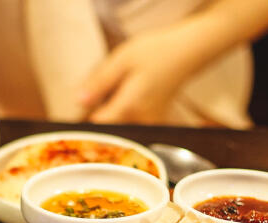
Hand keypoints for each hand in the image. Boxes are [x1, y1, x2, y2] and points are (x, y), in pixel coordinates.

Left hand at [78, 26, 199, 124]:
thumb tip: (80, 101)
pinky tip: (133, 92)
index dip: (88, 114)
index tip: (88, 101)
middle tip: (109, 88)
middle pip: (109, 125)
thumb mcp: (122, 60)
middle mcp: (141, 120)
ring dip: (114, 109)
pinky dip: (127, 109)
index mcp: (129, 107)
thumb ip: (100, 83)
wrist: (187, 51)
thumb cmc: (157, 51)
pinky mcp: (155, 121)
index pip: (98, 125)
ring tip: (124, 87)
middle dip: (101, 110)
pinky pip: (132, 120)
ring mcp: (150, 123)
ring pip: (121, 123)